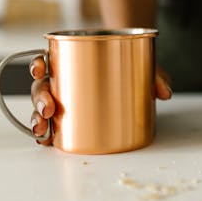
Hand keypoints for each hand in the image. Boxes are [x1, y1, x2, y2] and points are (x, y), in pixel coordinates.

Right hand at [28, 56, 172, 145]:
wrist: (133, 68)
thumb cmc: (131, 62)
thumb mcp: (143, 65)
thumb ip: (155, 75)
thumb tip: (164, 92)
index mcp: (73, 60)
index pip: (48, 59)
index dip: (39, 64)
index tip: (41, 69)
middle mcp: (64, 79)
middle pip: (41, 87)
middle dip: (39, 99)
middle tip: (48, 110)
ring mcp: (65, 99)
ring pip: (41, 108)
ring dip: (37, 119)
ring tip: (44, 130)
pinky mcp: (71, 117)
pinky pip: (54, 125)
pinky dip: (48, 133)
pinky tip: (47, 141)